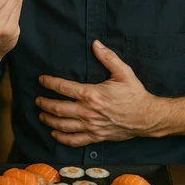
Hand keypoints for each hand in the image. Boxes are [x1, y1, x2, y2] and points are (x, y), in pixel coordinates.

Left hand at [36, 40, 158, 146]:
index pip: (63, 87)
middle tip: (37, 100)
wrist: (147, 117)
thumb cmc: (135, 94)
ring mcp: (90, 126)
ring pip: (62, 124)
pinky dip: (61, 137)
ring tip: (41, 114)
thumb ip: (107, 57)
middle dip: (44, 103)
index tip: (41, 80)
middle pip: (57, 108)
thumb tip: (95, 44)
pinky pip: (74, 140)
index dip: (49, 83)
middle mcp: (87, 111)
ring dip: (49, 119)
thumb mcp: (123, 72)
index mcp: (91, 94)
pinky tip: (55, 133)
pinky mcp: (95, 137)